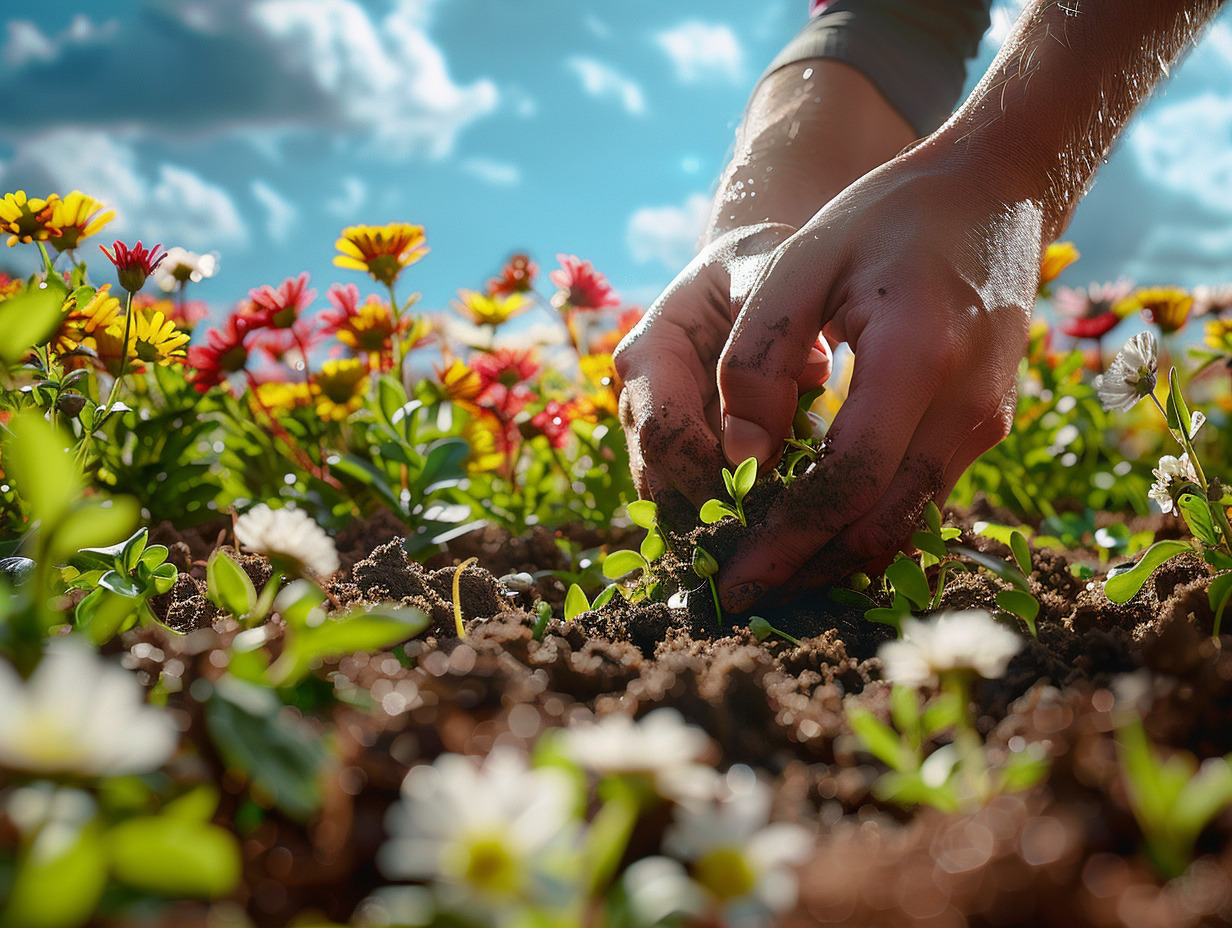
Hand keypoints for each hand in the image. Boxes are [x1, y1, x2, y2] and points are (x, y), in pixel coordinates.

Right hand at [614, 223, 831, 529]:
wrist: (750, 273)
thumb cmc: (758, 267)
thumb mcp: (765, 270)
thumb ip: (767, 333)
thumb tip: (784, 406)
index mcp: (648, 355)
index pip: (663, 434)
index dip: (708, 474)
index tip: (769, 494)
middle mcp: (640, 403)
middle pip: (660, 482)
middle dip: (713, 515)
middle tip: (777, 537)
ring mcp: (656, 436)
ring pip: (672, 505)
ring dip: (719, 529)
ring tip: (778, 542)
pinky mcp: (681, 458)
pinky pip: (694, 507)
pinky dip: (730, 525)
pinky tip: (776, 535)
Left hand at [714, 146, 1041, 611]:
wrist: (996, 193)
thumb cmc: (887, 218)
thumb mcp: (803, 261)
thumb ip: (760, 360)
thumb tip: (738, 459)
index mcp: (918, 358)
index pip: (847, 483)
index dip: (784, 541)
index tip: (729, 579)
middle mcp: (966, 407)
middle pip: (879, 527)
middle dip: (805, 570)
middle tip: (737, 592)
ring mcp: (985, 423)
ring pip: (903, 525)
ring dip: (834, 556)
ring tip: (766, 570)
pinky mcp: (985, 427)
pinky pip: (918, 498)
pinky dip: (864, 524)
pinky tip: (814, 527)